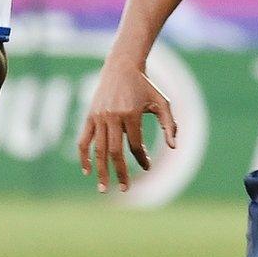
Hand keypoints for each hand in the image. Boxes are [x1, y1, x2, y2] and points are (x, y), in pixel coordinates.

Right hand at [75, 62, 176, 192]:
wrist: (122, 67)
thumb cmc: (145, 86)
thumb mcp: (162, 102)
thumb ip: (169, 124)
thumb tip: (173, 147)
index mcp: (131, 113)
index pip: (135, 145)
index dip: (142, 159)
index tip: (147, 167)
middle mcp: (113, 116)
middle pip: (114, 151)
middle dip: (120, 172)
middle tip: (124, 189)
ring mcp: (99, 117)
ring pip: (98, 149)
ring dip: (101, 170)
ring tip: (103, 189)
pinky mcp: (89, 116)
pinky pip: (83, 140)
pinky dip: (83, 156)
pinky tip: (86, 171)